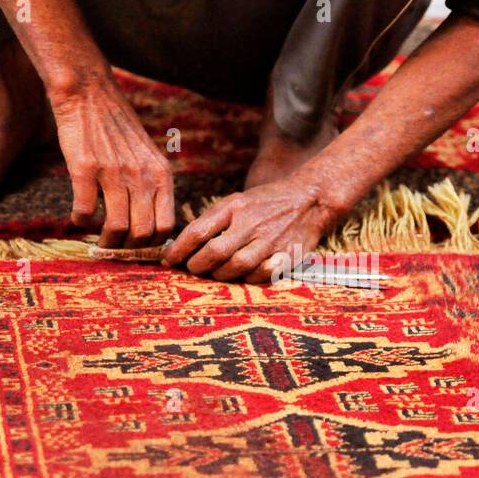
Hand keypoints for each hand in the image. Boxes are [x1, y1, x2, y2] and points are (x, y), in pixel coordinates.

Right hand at [49, 76, 175, 247]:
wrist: (90, 93)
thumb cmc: (117, 127)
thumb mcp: (148, 155)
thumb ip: (152, 184)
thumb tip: (151, 224)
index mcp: (161, 175)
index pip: (166, 227)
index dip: (152, 245)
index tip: (138, 246)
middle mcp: (142, 176)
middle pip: (143, 233)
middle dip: (128, 249)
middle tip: (116, 248)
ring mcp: (114, 173)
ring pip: (117, 228)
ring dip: (105, 242)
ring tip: (98, 241)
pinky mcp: (85, 169)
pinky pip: (85, 211)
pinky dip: (80, 221)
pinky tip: (78, 217)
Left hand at [163, 175, 343, 282]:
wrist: (309, 199)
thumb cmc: (265, 203)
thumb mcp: (237, 201)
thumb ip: (213, 220)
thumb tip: (183, 244)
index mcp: (234, 207)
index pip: (198, 232)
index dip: (179, 250)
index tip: (169, 260)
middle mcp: (251, 223)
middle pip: (215, 252)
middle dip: (197, 266)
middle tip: (192, 269)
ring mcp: (270, 240)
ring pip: (237, 266)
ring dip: (220, 275)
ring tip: (214, 273)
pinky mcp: (287, 255)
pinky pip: (262, 275)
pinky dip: (248, 278)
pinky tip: (243, 275)